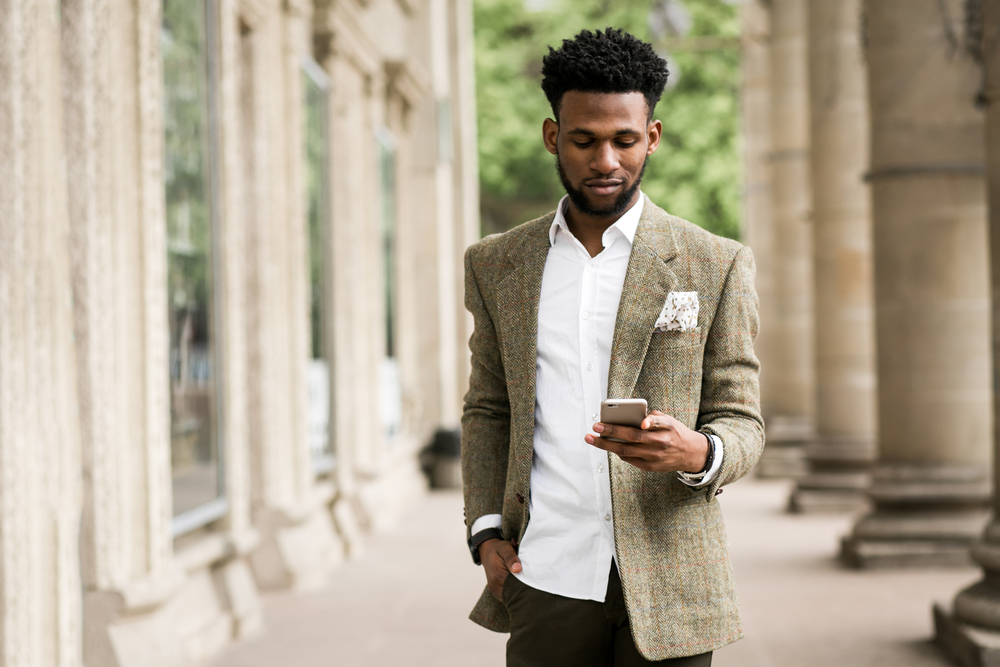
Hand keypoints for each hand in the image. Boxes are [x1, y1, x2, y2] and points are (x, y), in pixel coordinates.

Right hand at [479, 538, 521, 600]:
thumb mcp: (505, 548)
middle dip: (521, 585)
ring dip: (516, 588)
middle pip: (515, 592)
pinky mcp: (496, 592)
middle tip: (524, 573)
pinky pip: (507, 596)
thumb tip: (518, 569)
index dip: (525, 580)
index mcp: (498, 576)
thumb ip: (511, 558)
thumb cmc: (498, 549)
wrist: (486, 552)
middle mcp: (495, 586)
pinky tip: (514, 581)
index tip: (529, 573)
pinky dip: (512, 590)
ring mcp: (494, 591)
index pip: (517, 585)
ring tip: (517, 576)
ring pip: (511, 595)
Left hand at [584, 410, 708, 472]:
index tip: (631, 423)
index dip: (643, 423)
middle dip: (610, 433)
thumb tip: (636, 418)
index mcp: (664, 429)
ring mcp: (654, 457)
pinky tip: (609, 446)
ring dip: (607, 445)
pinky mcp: (651, 467)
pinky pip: (630, 460)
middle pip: (631, 439)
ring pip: (626, 452)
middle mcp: (659, 444)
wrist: (690, 453)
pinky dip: (619, 452)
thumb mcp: (669, 420)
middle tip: (595, 427)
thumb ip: (654, 417)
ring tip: (592, 439)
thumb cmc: (675, 432)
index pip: (649, 425)